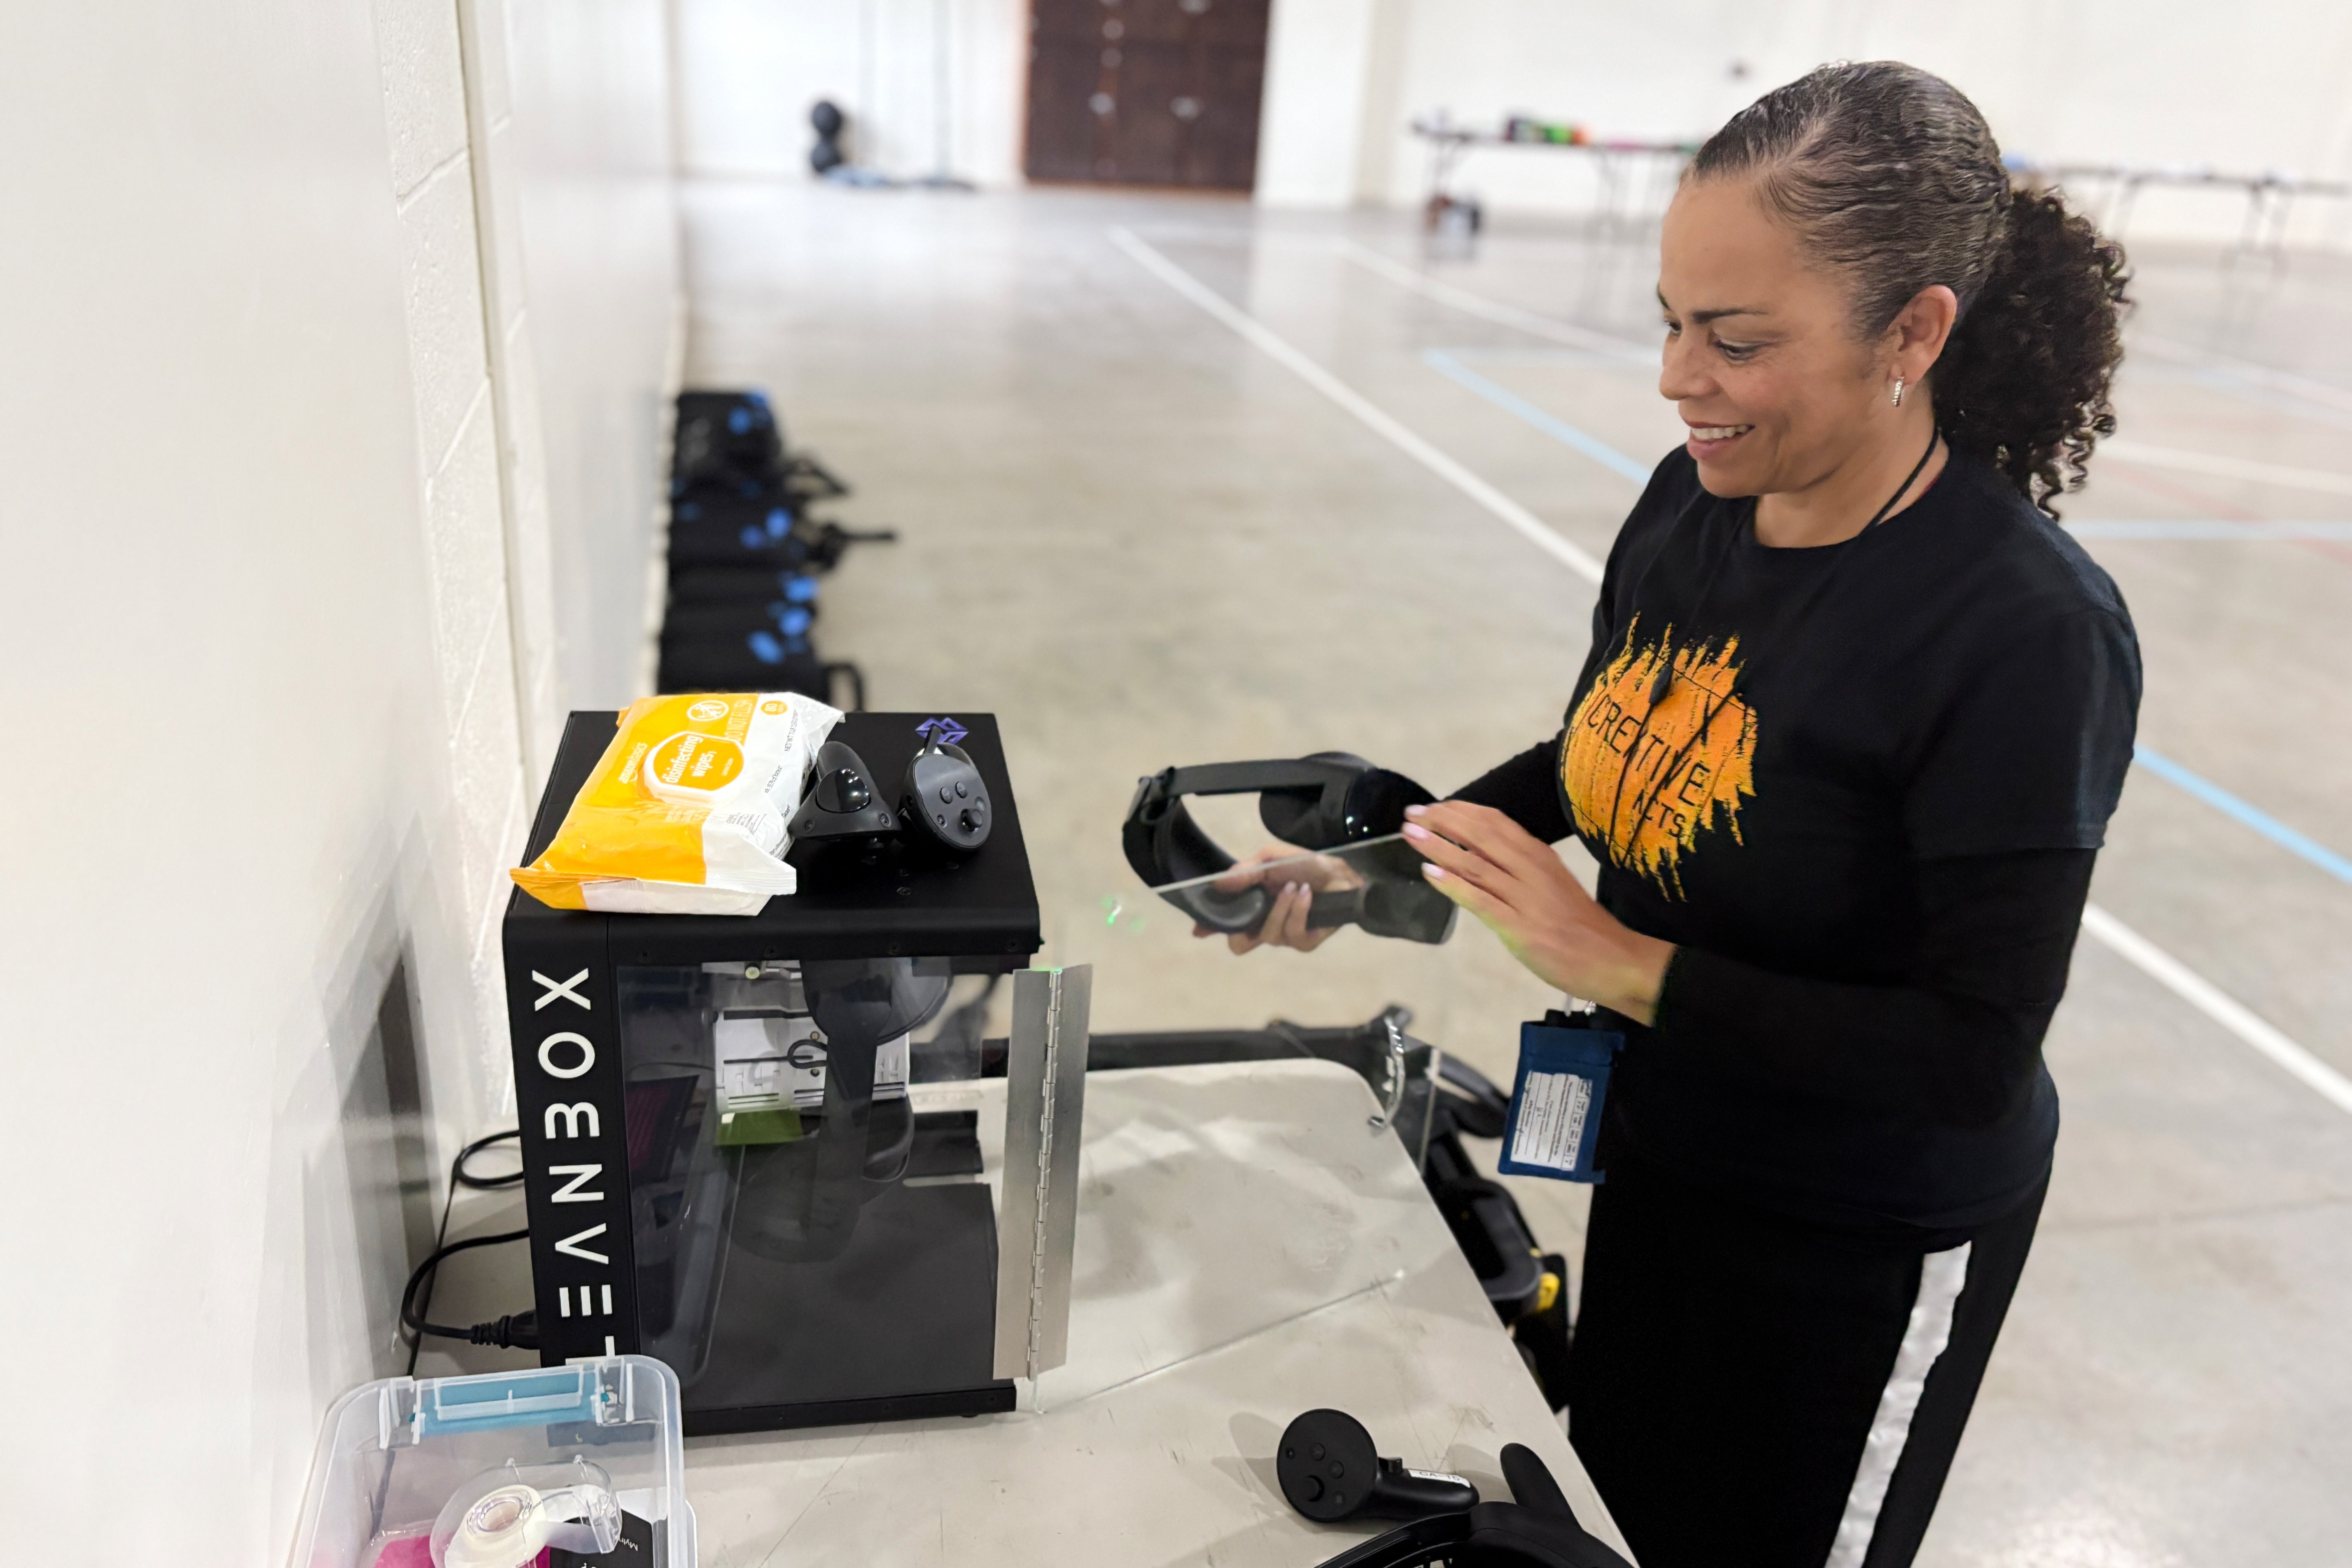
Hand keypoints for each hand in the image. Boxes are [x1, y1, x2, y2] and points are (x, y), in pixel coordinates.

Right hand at [1190, 844, 1364, 954]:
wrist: (1341, 873)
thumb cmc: (1305, 866)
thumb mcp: (1271, 860)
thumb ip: (1246, 871)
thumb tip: (1219, 883)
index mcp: (1252, 906)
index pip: (1226, 923)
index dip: (1210, 928)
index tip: (1199, 929)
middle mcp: (1264, 924)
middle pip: (1239, 944)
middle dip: (1242, 927)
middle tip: (1253, 906)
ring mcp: (1284, 936)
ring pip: (1267, 935)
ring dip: (1280, 907)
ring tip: (1294, 886)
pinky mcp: (1305, 942)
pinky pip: (1293, 935)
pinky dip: (1298, 911)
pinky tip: (1306, 895)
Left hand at [1402, 801, 1674, 1023]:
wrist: (1613, 960)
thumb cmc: (1580, 926)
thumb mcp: (1551, 884)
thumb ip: (1520, 869)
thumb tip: (1480, 856)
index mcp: (1540, 856)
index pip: (1496, 822)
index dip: (1461, 811)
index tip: (1434, 806)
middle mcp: (1531, 869)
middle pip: (1481, 835)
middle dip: (1443, 822)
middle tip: (1412, 814)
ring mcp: (1525, 898)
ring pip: (1474, 864)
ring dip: (1439, 846)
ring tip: (1410, 835)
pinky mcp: (1519, 927)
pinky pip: (1480, 900)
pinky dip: (1453, 884)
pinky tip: (1430, 872)